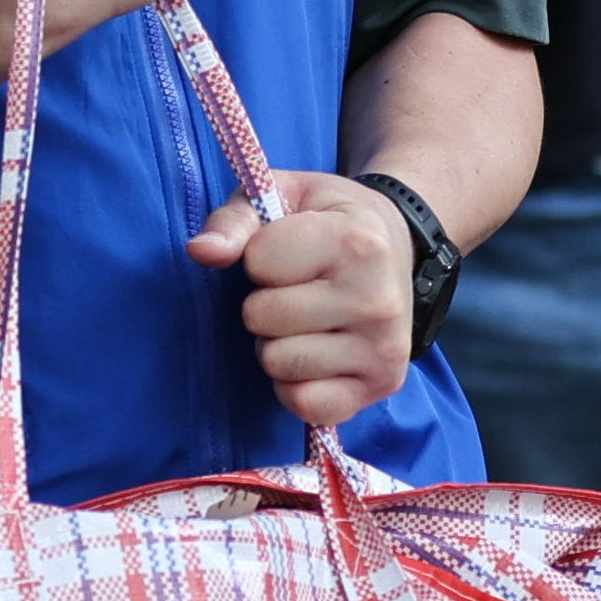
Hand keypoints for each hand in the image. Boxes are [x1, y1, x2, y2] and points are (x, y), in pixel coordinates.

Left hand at [190, 172, 415, 429]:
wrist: (399, 245)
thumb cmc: (329, 220)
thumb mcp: (283, 197)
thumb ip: (235, 220)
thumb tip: (200, 251)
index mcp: (355, 244)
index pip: (259, 262)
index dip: (260, 256)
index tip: (290, 250)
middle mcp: (377, 299)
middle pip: (262, 317)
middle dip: (265, 303)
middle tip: (298, 289)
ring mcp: (384, 348)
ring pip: (278, 362)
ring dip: (278, 344)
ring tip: (308, 321)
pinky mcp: (383, 384)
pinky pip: (304, 404)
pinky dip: (296, 385)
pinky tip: (317, 356)